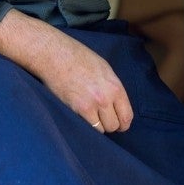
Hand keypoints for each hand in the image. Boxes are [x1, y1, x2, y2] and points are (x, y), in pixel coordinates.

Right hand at [0, 10, 132, 132]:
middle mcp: (106, 97)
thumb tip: (116, 106)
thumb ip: (112, 88)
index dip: (123, 124)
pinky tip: (80, 117)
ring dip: (97, 127)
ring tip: (90, 117)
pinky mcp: (76, 109)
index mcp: (115, 86)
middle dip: (109, 125)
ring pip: (101, 130)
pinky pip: (87, 128)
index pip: (127, 115)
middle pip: (115, 126)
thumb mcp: (104, 69)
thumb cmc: (78, 58)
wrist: (56, 55)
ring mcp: (91, 104)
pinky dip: (85, 126)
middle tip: (101, 120)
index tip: (118, 124)